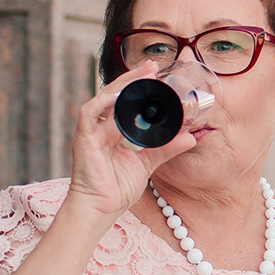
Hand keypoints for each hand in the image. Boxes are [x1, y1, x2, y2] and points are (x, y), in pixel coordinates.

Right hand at [65, 60, 201, 222]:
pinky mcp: (83, 138)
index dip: (141, 86)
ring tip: (142, 75)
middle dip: (134, 78)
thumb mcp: (148, 163)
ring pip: (104, 98)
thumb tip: (191, 137)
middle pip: (116, 94)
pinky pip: (89, 113)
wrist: (101, 208)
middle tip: (153, 66)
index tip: (159, 74)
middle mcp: (102, 126)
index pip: (127, 100)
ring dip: (123, 85)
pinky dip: (104, 102)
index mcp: (115, 129)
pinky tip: (119, 96)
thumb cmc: (118, 186)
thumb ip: (167, 148)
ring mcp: (91, 130)